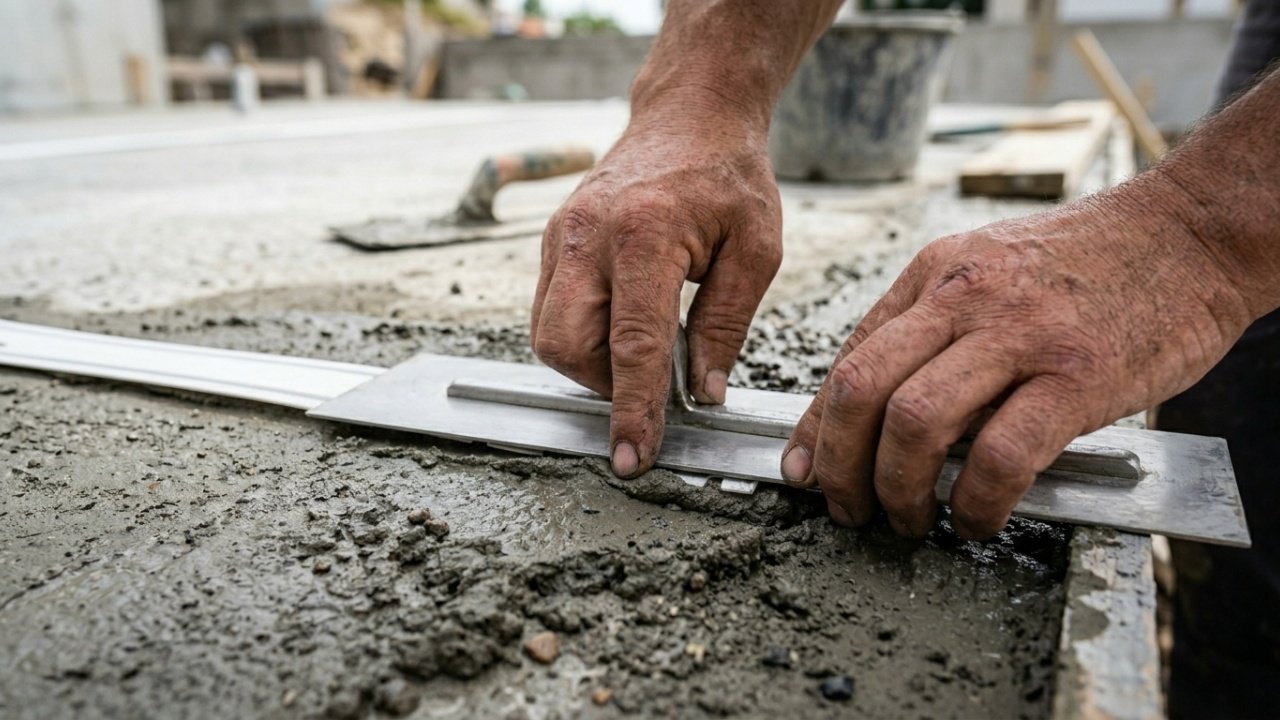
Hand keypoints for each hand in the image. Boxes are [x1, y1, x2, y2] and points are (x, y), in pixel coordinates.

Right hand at [532, 114, 781, 477]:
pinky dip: (585, 333)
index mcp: (644, 235)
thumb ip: (725, 326)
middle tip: (653, 378)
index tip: (632, 458)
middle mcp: (588, 236)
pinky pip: (551, 309)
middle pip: (565, 345)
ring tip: (645, 344)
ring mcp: (561, 236)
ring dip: (593, 361)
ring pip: (549, 334)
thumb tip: (702, 394)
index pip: (632, 345)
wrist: (689, 114)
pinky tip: (626, 319)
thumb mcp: (756, 250)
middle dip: (604, 383)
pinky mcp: (554, 240)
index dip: (633, 410)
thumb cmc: (729, 175)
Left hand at [780, 178, 1252, 539]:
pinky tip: (976, 519)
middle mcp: (964, 298)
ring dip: (896, 490)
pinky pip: (1001, 456)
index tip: (804, 469)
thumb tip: (883, 408)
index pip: (848, 358)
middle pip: (861, 391)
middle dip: (839, 466)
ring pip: (914, 422)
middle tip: (846, 508)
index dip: (815, 427)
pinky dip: (975, 503)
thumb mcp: (989, 271)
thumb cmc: (1090, 262)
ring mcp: (1019, 335)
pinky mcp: (1076, 377)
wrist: (1190, 232)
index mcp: (935, 274)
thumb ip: (935, 329)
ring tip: (908, 520)